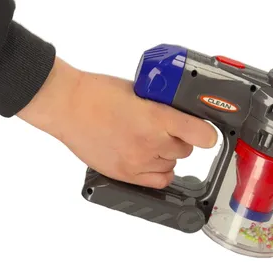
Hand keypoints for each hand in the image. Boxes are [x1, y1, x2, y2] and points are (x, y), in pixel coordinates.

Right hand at [18, 58, 216, 187]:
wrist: (66, 106)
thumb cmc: (97, 93)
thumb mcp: (140, 91)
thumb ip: (163, 106)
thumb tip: (183, 114)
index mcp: (157, 117)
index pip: (201, 135)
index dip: (206, 134)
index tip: (205, 133)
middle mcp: (151, 142)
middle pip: (186, 150)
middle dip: (179, 139)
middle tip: (164, 129)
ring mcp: (138, 161)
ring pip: (173, 165)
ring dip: (167, 155)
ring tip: (149, 141)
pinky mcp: (125, 174)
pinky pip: (159, 181)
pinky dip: (160, 172)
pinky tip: (151, 160)